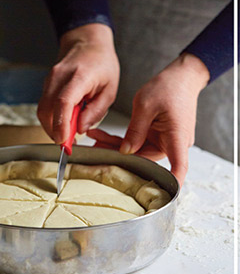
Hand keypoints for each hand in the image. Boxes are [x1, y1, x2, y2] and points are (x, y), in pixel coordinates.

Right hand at [38, 23, 119, 144]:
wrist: (87, 43)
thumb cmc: (101, 64)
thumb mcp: (109, 89)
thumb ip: (95, 111)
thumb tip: (81, 129)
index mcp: (79, 77)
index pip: (63, 103)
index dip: (60, 124)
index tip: (63, 141)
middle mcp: (58, 77)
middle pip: (47, 110)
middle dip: (54, 131)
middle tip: (67, 145)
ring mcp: (49, 80)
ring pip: (42, 110)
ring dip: (51, 126)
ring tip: (66, 135)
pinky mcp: (46, 84)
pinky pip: (44, 105)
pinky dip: (51, 118)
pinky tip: (63, 122)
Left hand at [86, 53, 209, 183]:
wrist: (180, 76)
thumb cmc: (168, 87)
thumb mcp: (145, 106)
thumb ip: (135, 130)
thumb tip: (125, 151)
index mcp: (176, 138)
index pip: (178, 167)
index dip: (171, 183)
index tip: (163, 196)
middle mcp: (173, 143)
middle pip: (146, 159)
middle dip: (120, 158)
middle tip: (95, 153)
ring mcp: (165, 140)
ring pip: (137, 151)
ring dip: (115, 147)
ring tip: (93, 141)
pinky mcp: (157, 135)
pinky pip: (137, 142)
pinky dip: (121, 140)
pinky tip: (101, 135)